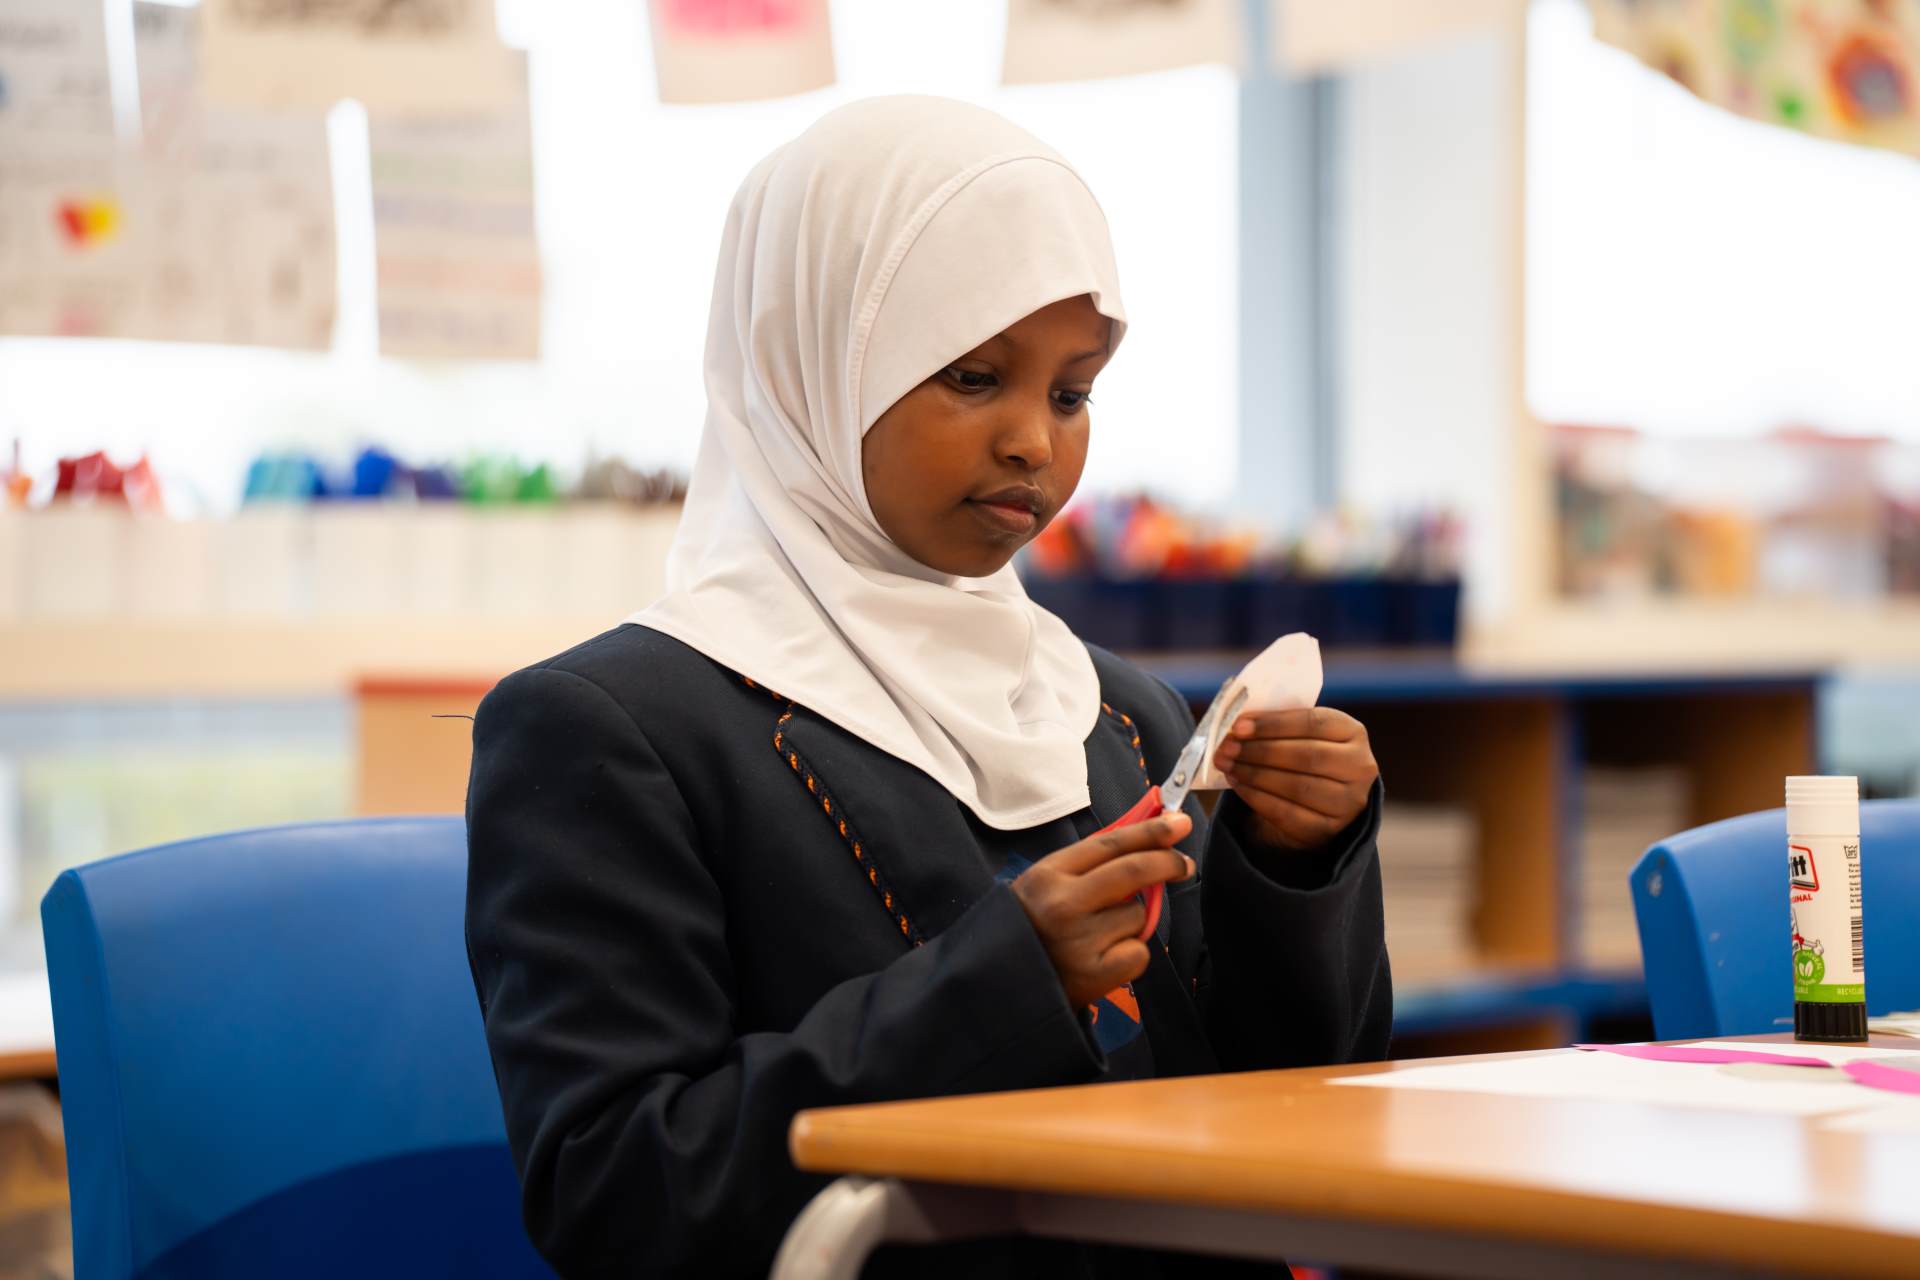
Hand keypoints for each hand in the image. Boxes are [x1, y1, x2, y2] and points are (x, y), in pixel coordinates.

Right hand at [1009, 812, 1195, 1008]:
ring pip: (1138, 914)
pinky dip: (1131, 954)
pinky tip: (1105, 958)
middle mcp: (1063, 905)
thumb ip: (1090, 862)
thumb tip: (1148, 838)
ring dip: (1133, 920)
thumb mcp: (1047, 882)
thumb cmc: (1033, 925)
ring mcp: (1079, 941)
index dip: (1150, 831)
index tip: (1179, 822)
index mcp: (1049, 874)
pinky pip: (1139, 952)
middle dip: (1167, 862)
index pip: (1110, 843)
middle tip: (1184, 864)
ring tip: (1102, 933)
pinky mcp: (1095, 974)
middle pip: (1133, 871)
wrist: (1008, 983)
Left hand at [1212, 707, 1377, 851]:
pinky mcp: (1328, 829)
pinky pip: (1287, 813)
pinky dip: (1257, 798)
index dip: (1273, 724)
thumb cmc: (1301, 755)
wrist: (1315, 801)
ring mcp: (1348, 802)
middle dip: (1260, 751)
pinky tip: (1238, 784)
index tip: (1238, 726)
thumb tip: (1236, 722)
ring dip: (1255, 774)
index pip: (1313, 723)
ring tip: (1227, 764)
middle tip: (1226, 747)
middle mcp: (1360, 767)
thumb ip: (1276, 724)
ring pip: (1297, 786)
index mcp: (1354, 733)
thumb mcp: (1298, 734)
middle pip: (1306, 756)